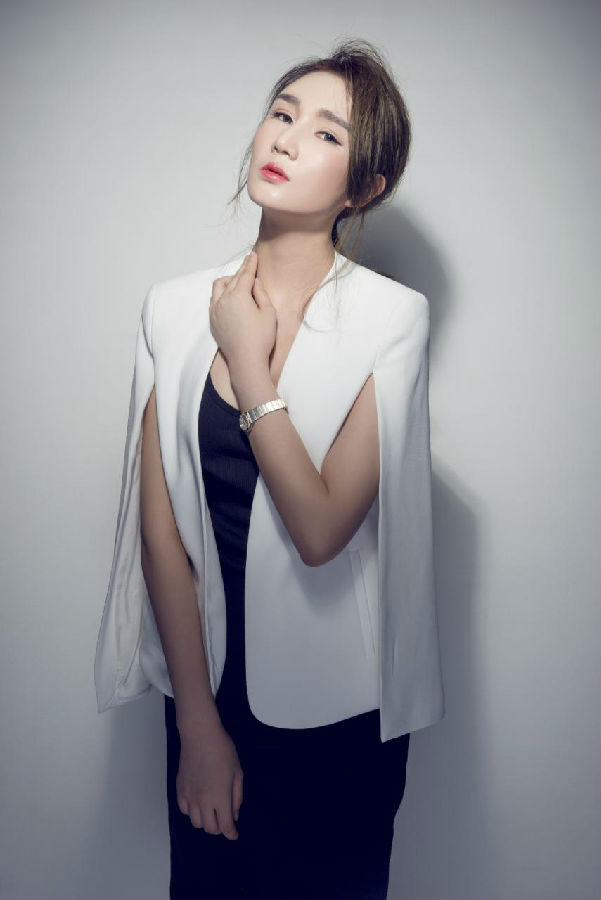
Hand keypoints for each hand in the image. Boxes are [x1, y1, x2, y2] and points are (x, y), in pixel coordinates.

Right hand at [176, 723, 243, 839]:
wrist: (200, 736)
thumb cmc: (222, 751)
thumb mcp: (237, 773)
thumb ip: (237, 797)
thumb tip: (234, 814)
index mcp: (220, 798)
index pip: (225, 827)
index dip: (231, 834)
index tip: (235, 834)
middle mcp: (203, 802)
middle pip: (210, 828)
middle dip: (220, 828)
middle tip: (225, 820)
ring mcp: (189, 797)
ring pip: (196, 823)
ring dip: (206, 822)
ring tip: (212, 812)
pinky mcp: (180, 790)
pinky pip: (184, 811)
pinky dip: (192, 812)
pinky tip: (198, 803)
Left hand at [209, 251, 276, 374]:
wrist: (246, 361)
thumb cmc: (261, 338)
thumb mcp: (269, 313)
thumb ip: (261, 294)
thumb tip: (255, 282)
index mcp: (238, 296)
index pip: (245, 275)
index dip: (250, 264)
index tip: (252, 255)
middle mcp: (223, 300)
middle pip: (232, 279)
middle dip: (241, 271)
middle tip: (248, 265)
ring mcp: (215, 311)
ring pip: (218, 287)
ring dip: (228, 281)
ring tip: (238, 282)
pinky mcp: (212, 321)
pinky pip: (214, 300)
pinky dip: (221, 293)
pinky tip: (229, 296)